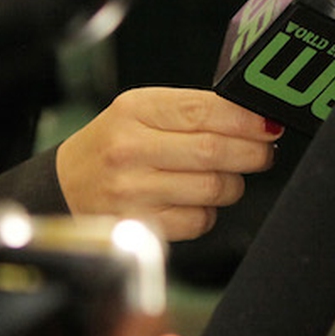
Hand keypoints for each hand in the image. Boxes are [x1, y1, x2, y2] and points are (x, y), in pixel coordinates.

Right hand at [55, 88, 280, 241]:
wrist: (65, 186)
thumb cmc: (114, 144)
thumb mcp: (142, 111)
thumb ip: (193, 111)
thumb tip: (254, 119)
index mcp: (135, 110)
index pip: (203, 110)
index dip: (246, 119)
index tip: (269, 124)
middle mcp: (130, 149)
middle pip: (213, 152)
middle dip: (252, 153)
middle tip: (263, 152)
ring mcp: (133, 191)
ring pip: (212, 189)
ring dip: (232, 184)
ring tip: (224, 176)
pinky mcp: (140, 226)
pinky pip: (199, 220)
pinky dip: (208, 212)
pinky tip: (193, 199)